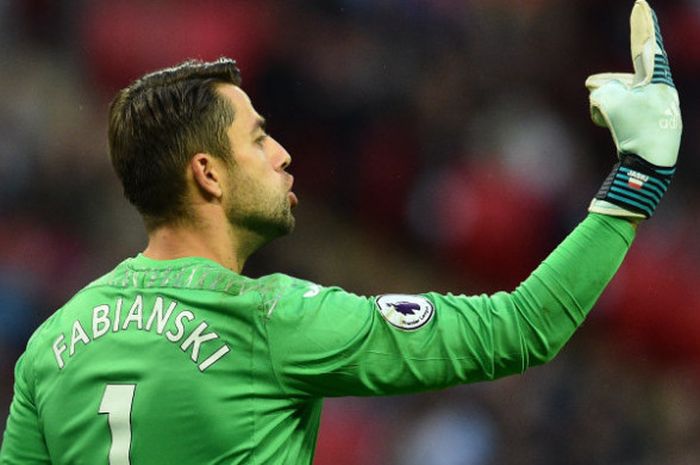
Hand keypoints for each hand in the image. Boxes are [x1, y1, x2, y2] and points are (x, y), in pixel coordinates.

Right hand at [587, 0, 681, 218]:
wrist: (646, 171)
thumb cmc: (634, 132)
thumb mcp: (611, 101)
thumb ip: (602, 88)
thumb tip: (599, 91)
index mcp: (659, 81)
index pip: (648, 45)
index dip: (642, 24)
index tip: (641, 5)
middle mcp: (660, 92)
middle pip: (625, 76)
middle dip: (607, 84)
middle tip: (590, 87)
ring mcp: (655, 109)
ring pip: (621, 96)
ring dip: (607, 104)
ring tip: (605, 121)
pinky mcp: (648, 125)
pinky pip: (624, 111)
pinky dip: (612, 116)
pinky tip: (608, 127)